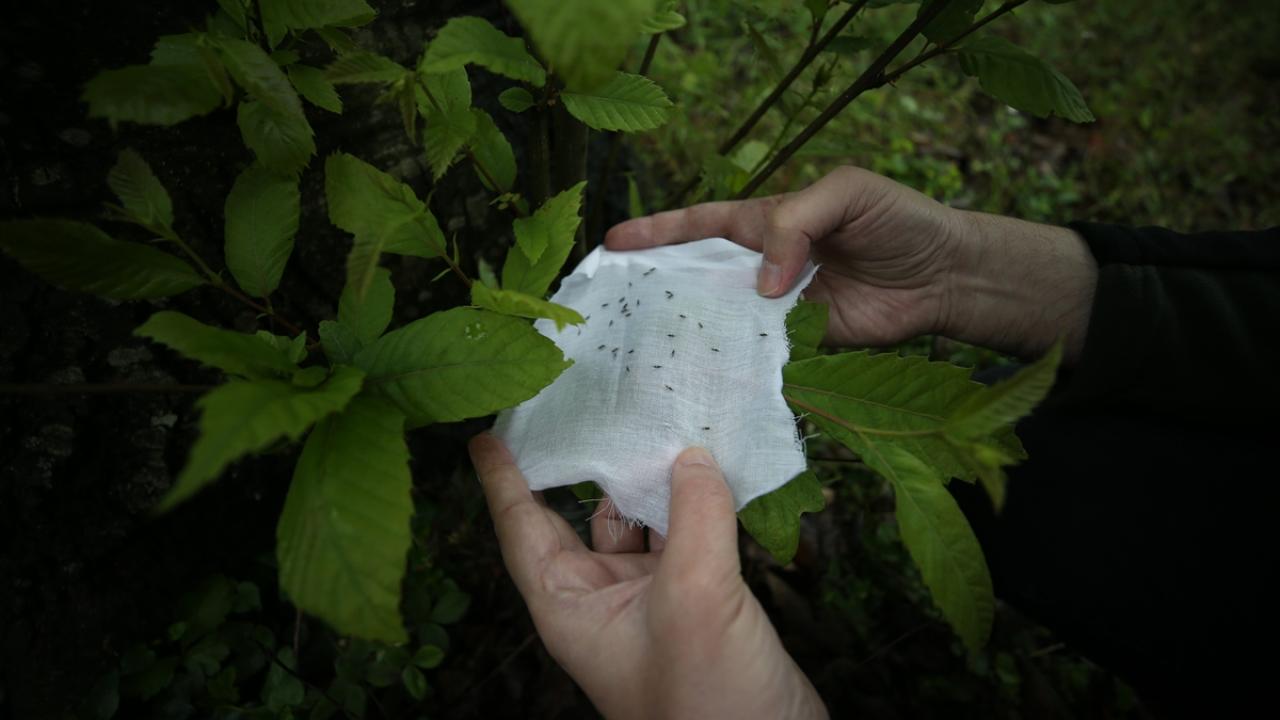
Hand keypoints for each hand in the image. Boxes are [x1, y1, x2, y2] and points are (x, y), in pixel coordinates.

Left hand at [470, 434, 827, 719]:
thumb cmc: (709, 704)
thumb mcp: (695, 600)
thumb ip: (695, 518)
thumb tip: (693, 455)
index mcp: (571, 606)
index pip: (521, 527)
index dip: (501, 478)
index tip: (486, 431)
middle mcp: (602, 600)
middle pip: (577, 517)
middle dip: (580, 463)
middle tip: (580, 399)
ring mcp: (651, 601)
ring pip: (637, 523)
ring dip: (646, 478)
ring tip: (653, 415)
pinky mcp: (697, 603)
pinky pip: (683, 537)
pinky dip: (692, 503)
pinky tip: (706, 466)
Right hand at [606, 166, 1095, 361]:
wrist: (946, 277)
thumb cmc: (899, 221)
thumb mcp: (846, 194)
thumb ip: (797, 224)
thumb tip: (764, 284)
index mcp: (766, 221)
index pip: (701, 225)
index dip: (657, 233)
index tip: (613, 244)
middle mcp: (762, 267)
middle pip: (698, 278)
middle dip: (656, 288)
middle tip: (612, 307)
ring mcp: (777, 311)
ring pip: (721, 322)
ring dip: (688, 334)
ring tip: (642, 349)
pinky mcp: (798, 347)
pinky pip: (757, 356)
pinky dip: (733, 367)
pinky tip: (703, 379)